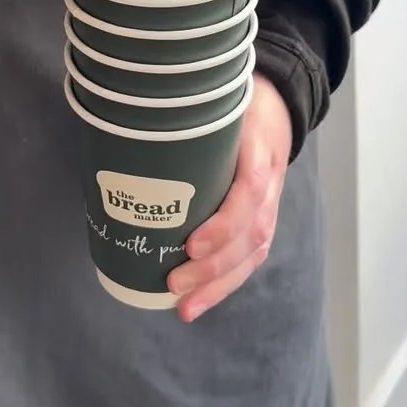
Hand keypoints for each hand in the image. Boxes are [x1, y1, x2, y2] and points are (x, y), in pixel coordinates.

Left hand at [168, 75, 291, 321]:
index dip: (223, 224)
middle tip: (172, 284)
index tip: (190, 244)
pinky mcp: (265, 215)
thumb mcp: (219, 98)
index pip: (249, 192)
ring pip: (253, 252)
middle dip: (213, 268)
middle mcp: (269, 182)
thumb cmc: (236, 101)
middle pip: (250, 234)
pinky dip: (227, 281)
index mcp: (258, 149)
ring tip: (185, 308)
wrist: (279, 101)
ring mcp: (270, 202)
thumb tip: (127, 131)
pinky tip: (201, 299)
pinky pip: (252, 255)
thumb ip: (186, 116)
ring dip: (219, 285)